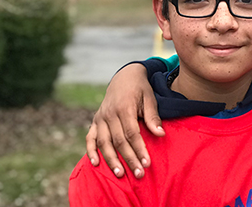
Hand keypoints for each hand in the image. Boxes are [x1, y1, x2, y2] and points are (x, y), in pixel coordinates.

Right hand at [85, 63, 162, 178]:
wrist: (124, 77)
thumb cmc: (140, 89)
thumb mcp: (150, 99)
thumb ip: (153, 117)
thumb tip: (160, 134)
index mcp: (124, 107)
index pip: (132, 133)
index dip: (139, 149)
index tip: (147, 163)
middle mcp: (109, 114)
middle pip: (118, 141)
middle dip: (129, 159)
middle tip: (139, 174)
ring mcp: (100, 118)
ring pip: (104, 143)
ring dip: (111, 160)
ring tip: (120, 174)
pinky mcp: (95, 121)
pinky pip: (90, 138)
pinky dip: (91, 151)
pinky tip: (96, 164)